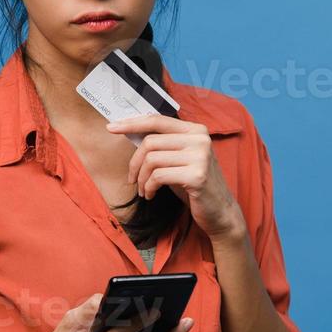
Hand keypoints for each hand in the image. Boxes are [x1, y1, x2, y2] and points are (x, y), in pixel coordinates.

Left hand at [107, 113, 247, 243]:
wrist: (220, 211)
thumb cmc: (194, 184)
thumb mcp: (179, 159)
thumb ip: (163, 144)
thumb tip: (130, 131)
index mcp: (196, 130)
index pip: (158, 120)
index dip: (132, 123)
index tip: (112, 127)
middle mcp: (200, 139)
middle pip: (150, 142)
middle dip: (134, 163)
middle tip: (132, 179)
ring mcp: (200, 156)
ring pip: (152, 160)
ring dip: (141, 178)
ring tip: (144, 190)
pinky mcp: (197, 175)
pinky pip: (158, 177)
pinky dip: (149, 188)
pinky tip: (151, 195)